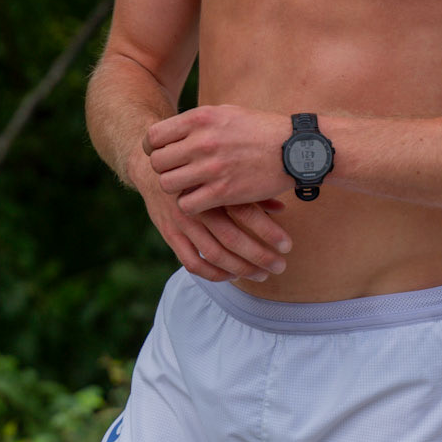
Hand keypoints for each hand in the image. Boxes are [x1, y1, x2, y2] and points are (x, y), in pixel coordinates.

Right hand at [128, 139, 290, 282]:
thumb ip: (251, 190)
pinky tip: (231, 275)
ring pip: (214, 254)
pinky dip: (213, 273)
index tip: (287, 246)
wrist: (153, 165)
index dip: (269, 232)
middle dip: (259, 256)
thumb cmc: (199, 167)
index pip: (247, 213)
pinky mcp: (169, 233)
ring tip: (262, 274)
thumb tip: (282, 207)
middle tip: (280, 266)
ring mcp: (181, 221)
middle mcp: (198, 203)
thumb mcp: (225, 169)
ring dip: (240, 268)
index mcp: (214, 184)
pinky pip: (191, 261)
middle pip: (232, 238)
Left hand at [143, 104, 289, 216]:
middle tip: (178, 172)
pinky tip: (202, 199)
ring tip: (189, 186)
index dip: (153, 148)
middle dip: (164, 169)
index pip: (154, 136)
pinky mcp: (223, 192)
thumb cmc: (261, 130)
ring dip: (175, 188)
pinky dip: (191, 204)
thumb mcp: (227, 113)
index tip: (163, 154)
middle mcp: (202, 141)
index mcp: (201, 118)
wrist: (296, 149)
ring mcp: (212, 167)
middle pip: (158, 162)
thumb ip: (198, 121)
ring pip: (168, 185)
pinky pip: (187, 204)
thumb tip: (172, 130)